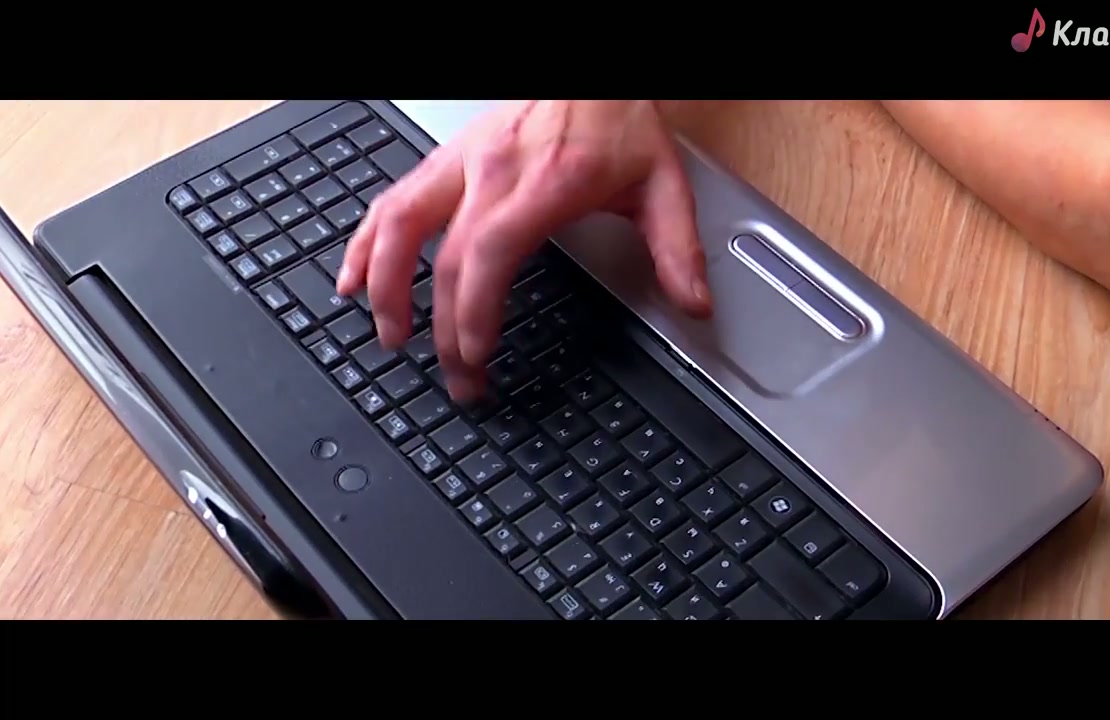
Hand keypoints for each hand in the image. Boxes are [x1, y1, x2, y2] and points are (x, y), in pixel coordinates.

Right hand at [337, 100, 712, 399]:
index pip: (488, 254)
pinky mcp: (447, 157)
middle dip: (441, 327)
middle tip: (455, 376)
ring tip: (388, 335)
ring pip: (399, 223)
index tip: (472, 356)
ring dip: (384, 283)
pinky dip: (367, 240)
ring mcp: (462, 162)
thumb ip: (677, 249)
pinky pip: (392, 199)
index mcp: (543, 184)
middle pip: (444, 257)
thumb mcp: (662, 184)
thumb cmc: (618, 119)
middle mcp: (492, 171)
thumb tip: (694, 304)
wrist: (592, 69)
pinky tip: (354, 273)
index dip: (470, 311)